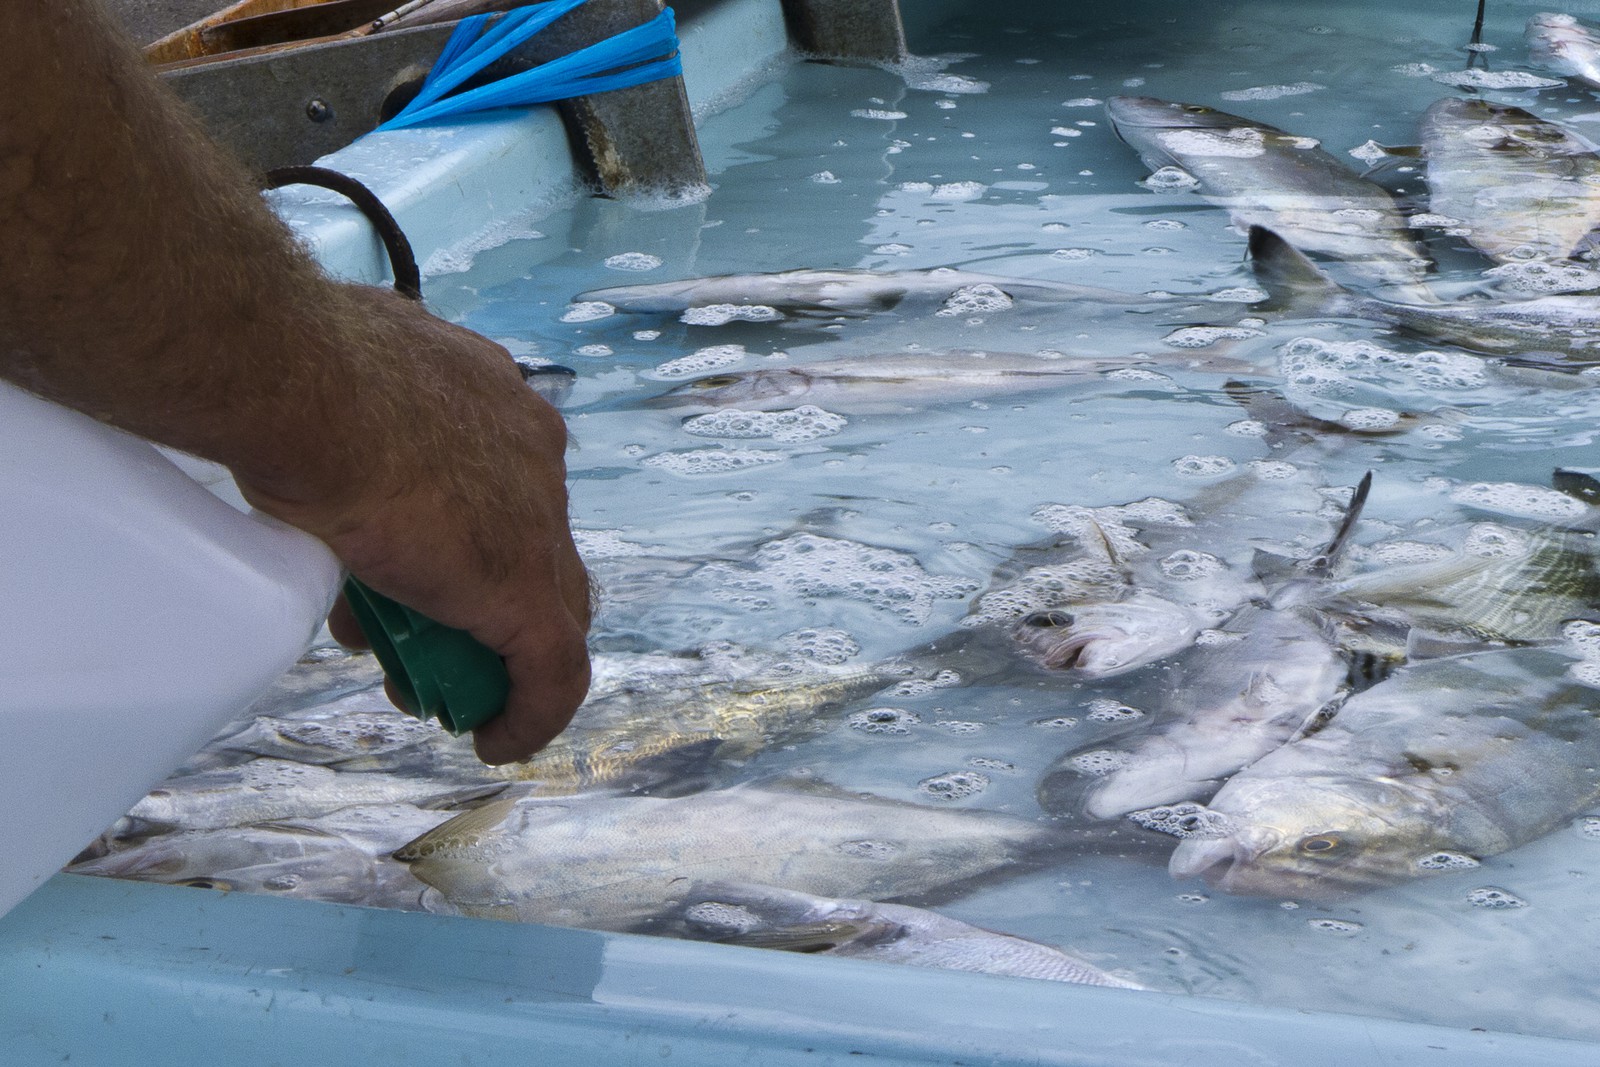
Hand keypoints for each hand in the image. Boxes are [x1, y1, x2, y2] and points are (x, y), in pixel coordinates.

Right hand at [236, 287, 591, 763]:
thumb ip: (353, 439)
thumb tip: (324, 482)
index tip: (407, 575)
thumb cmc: (292, 376)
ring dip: (480, 658)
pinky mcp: (523, 588)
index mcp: (492, 400)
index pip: (504, 489)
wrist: (298, 386)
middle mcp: (532, 452)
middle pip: (525, 551)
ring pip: (539, 609)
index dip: (460, 546)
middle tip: (416, 645)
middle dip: (473, 608)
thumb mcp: (333, 402)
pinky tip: (495, 740)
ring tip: (417, 686)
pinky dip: (531, 711)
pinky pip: (552, 667)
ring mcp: (535, 520)